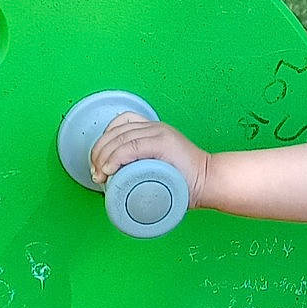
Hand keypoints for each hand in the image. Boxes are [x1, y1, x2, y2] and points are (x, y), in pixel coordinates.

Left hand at [90, 112, 210, 209]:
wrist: (210, 183)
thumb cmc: (186, 181)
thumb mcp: (159, 166)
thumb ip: (142, 166)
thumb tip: (116, 180)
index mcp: (153, 130)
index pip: (119, 125)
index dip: (102, 141)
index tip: (97, 162)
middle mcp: (155, 127)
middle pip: (115, 132)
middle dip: (98, 152)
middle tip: (96, 173)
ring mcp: (160, 133)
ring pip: (120, 138)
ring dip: (103, 157)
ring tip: (100, 175)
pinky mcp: (163, 143)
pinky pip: (131, 146)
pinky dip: (116, 157)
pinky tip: (109, 169)